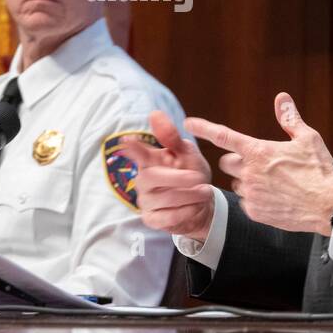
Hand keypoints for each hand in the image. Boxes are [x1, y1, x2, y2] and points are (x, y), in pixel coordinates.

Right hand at [118, 110, 214, 242]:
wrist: (203, 204)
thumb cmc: (192, 175)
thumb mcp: (187, 153)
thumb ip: (171, 137)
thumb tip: (154, 113)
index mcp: (150, 160)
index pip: (137, 152)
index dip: (132, 147)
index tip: (127, 141)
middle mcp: (143, 179)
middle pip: (152, 177)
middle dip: (178, 178)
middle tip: (199, 177)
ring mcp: (145, 201)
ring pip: (163, 199)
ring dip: (189, 196)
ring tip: (205, 192)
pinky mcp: (151, 219)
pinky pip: (166, 217)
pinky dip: (185, 212)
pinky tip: (196, 207)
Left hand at [186, 92, 332, 235]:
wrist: (329, 206)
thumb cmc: (319, 170)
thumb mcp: (307, 139)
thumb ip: (289, 118)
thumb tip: (281, 97)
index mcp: (259, 151)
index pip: (223, 136)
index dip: (203, 128)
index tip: (188, 123)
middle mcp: (250, 172)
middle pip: (226, 163)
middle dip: (236, 161)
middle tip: (259, 164)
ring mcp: (250, 193)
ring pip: (237, 183)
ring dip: (247, 181)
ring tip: (273, 183)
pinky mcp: (254, 212)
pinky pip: (245, 202)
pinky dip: (255, 200)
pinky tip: (274, 199)